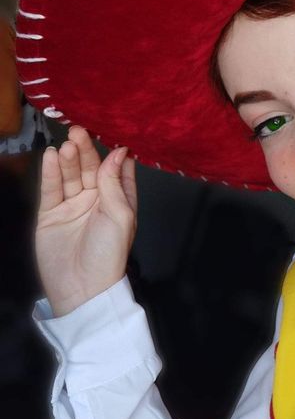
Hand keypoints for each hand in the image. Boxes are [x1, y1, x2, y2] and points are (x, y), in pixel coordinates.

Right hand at [36, 126, 137, 316]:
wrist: (81, 287)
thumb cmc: (108, 254)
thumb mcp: (120, 216)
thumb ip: (115, 184)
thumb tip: (119, 153)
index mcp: (120, 201)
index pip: (118, 170)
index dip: (115, 153)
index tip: (111, 132)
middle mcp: (98, 200)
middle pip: (92, 168)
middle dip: (86, 150)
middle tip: (79, 131)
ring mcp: (74, 205)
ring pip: (71, 175)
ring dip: (69, 159)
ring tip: (67, 144)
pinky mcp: (52, 213)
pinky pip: (51, 188)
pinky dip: (50, 172)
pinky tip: (50, 156)